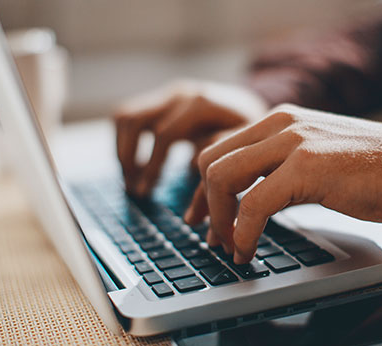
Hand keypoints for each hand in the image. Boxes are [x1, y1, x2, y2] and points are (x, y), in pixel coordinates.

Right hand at [113, 79, 266, 195]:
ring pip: (125, 115)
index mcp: (202, 104)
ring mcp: (170, 93)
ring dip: (122, 149)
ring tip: (132, 180)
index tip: (145, 194)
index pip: (164, 135)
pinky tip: (139, 167)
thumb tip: (192, 215)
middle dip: (129, 158)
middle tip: (134, 190)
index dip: (152, 168)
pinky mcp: (163, 99)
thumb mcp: (245, 153)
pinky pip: (129, 116)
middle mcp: (182, 94)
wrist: (259, 108)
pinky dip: (126, 141)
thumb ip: (218, 175)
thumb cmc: (255, 135)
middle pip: (134, 120)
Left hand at [184, 104, 381, 263]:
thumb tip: (247, 201)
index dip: (202, 188)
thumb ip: (279, 168)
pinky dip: (243, 232)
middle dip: (203, 204)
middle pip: (210, 160)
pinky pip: (254, 203)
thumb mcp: (314, 158)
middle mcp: (280, 124)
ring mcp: (292, 142)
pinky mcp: (306, 167)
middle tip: (211, 236)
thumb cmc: (370, 170)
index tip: (200, 216)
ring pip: (223, 177)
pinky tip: (247, 250)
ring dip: (218, 219)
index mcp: (279, 121)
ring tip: (228, 246)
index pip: (219, 149)